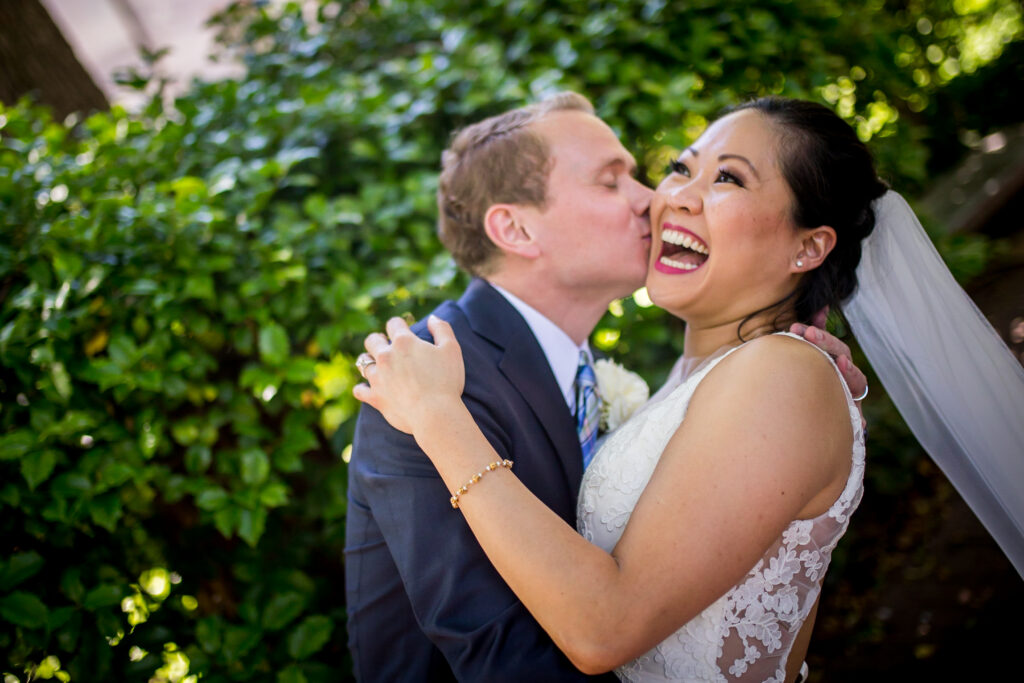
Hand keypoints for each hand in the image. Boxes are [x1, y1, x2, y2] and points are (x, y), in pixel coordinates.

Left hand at [353, 315, 464, 434]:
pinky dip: (362, 388)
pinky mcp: (375, 397)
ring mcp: (377, 377)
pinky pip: (359, 390)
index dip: (399, 325)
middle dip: (378, 340)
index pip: (394, 324)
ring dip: (369, 361)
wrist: (436, 414)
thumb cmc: (446, 381)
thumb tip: (432, 318)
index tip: (403, 330)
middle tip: (386, 346)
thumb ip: (442, 329)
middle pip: (372, 340)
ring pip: (362, 362)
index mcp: (404, 342)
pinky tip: (368, 388)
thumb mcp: (452, 350)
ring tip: (378, 366)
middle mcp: (386, 356)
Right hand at [789, 322, 867, 429]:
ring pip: (828, 344)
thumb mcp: (836, 426)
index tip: (841, 363)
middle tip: (808, 334)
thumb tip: (863, 425)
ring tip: (796, 328)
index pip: (856, 378)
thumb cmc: (821, 427)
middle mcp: (842, 375)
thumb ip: (849, 423)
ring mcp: (829, 362)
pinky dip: (820, 320)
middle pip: (841, 353)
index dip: (850, 370)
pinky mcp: (817, 351)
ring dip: (816, 332)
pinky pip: (820, 332)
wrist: (804, 422)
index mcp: (851, 393)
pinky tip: (822, 309)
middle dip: (827, 343)